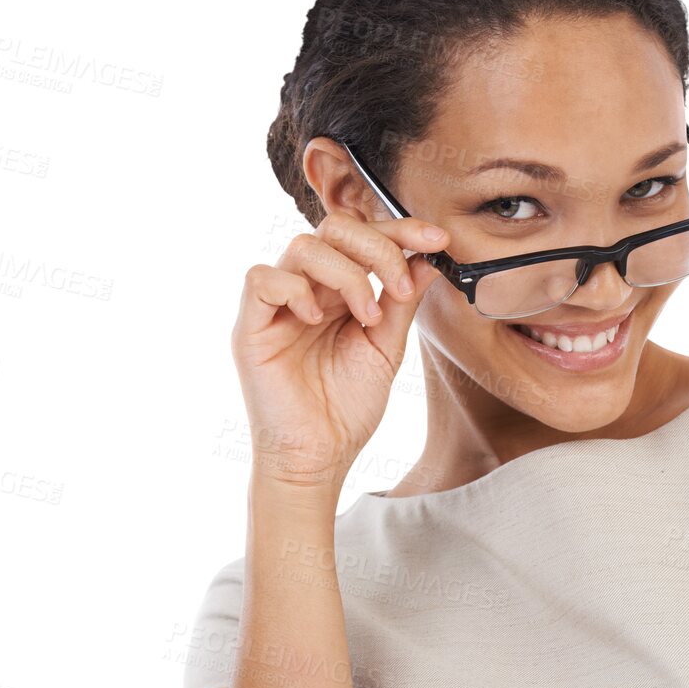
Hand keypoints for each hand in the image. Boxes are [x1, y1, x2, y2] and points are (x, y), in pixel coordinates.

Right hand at [232, 210, 448, 490]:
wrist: (318, 458)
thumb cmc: (346, 409)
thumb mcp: (386, 349)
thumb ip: (402, 304)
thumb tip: (426, 259)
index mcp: (338, 292)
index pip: (364, 239)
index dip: (399, 229)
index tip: (437, 239)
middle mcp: (307, 290)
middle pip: (334, 229)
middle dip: (378, 247)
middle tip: (402, 286)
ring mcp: (277, 306)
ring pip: (303, 246)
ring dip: (347, 274)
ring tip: (368, 316)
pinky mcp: (251, 327)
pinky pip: (261, 279)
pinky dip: (295, 290)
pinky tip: (317, 319)